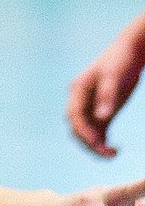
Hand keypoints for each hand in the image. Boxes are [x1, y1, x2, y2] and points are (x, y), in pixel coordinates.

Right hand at [67, 18, 144, 156]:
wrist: (131, 51)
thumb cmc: (121, 60)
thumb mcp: (114, 76)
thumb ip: (107, 96)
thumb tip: (102, 117)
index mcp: (78, 90)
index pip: (74, 115)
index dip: (83, 130)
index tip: (97, 142)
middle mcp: (80, 100)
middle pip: (77, 127)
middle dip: (89, 142)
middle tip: (109, 154)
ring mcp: (90, 106)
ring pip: (87, 132)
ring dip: (96, 145)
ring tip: (114, 154)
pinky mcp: (102, 110)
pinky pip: (99, 131)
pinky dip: (104, 141)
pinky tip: (115, 149)